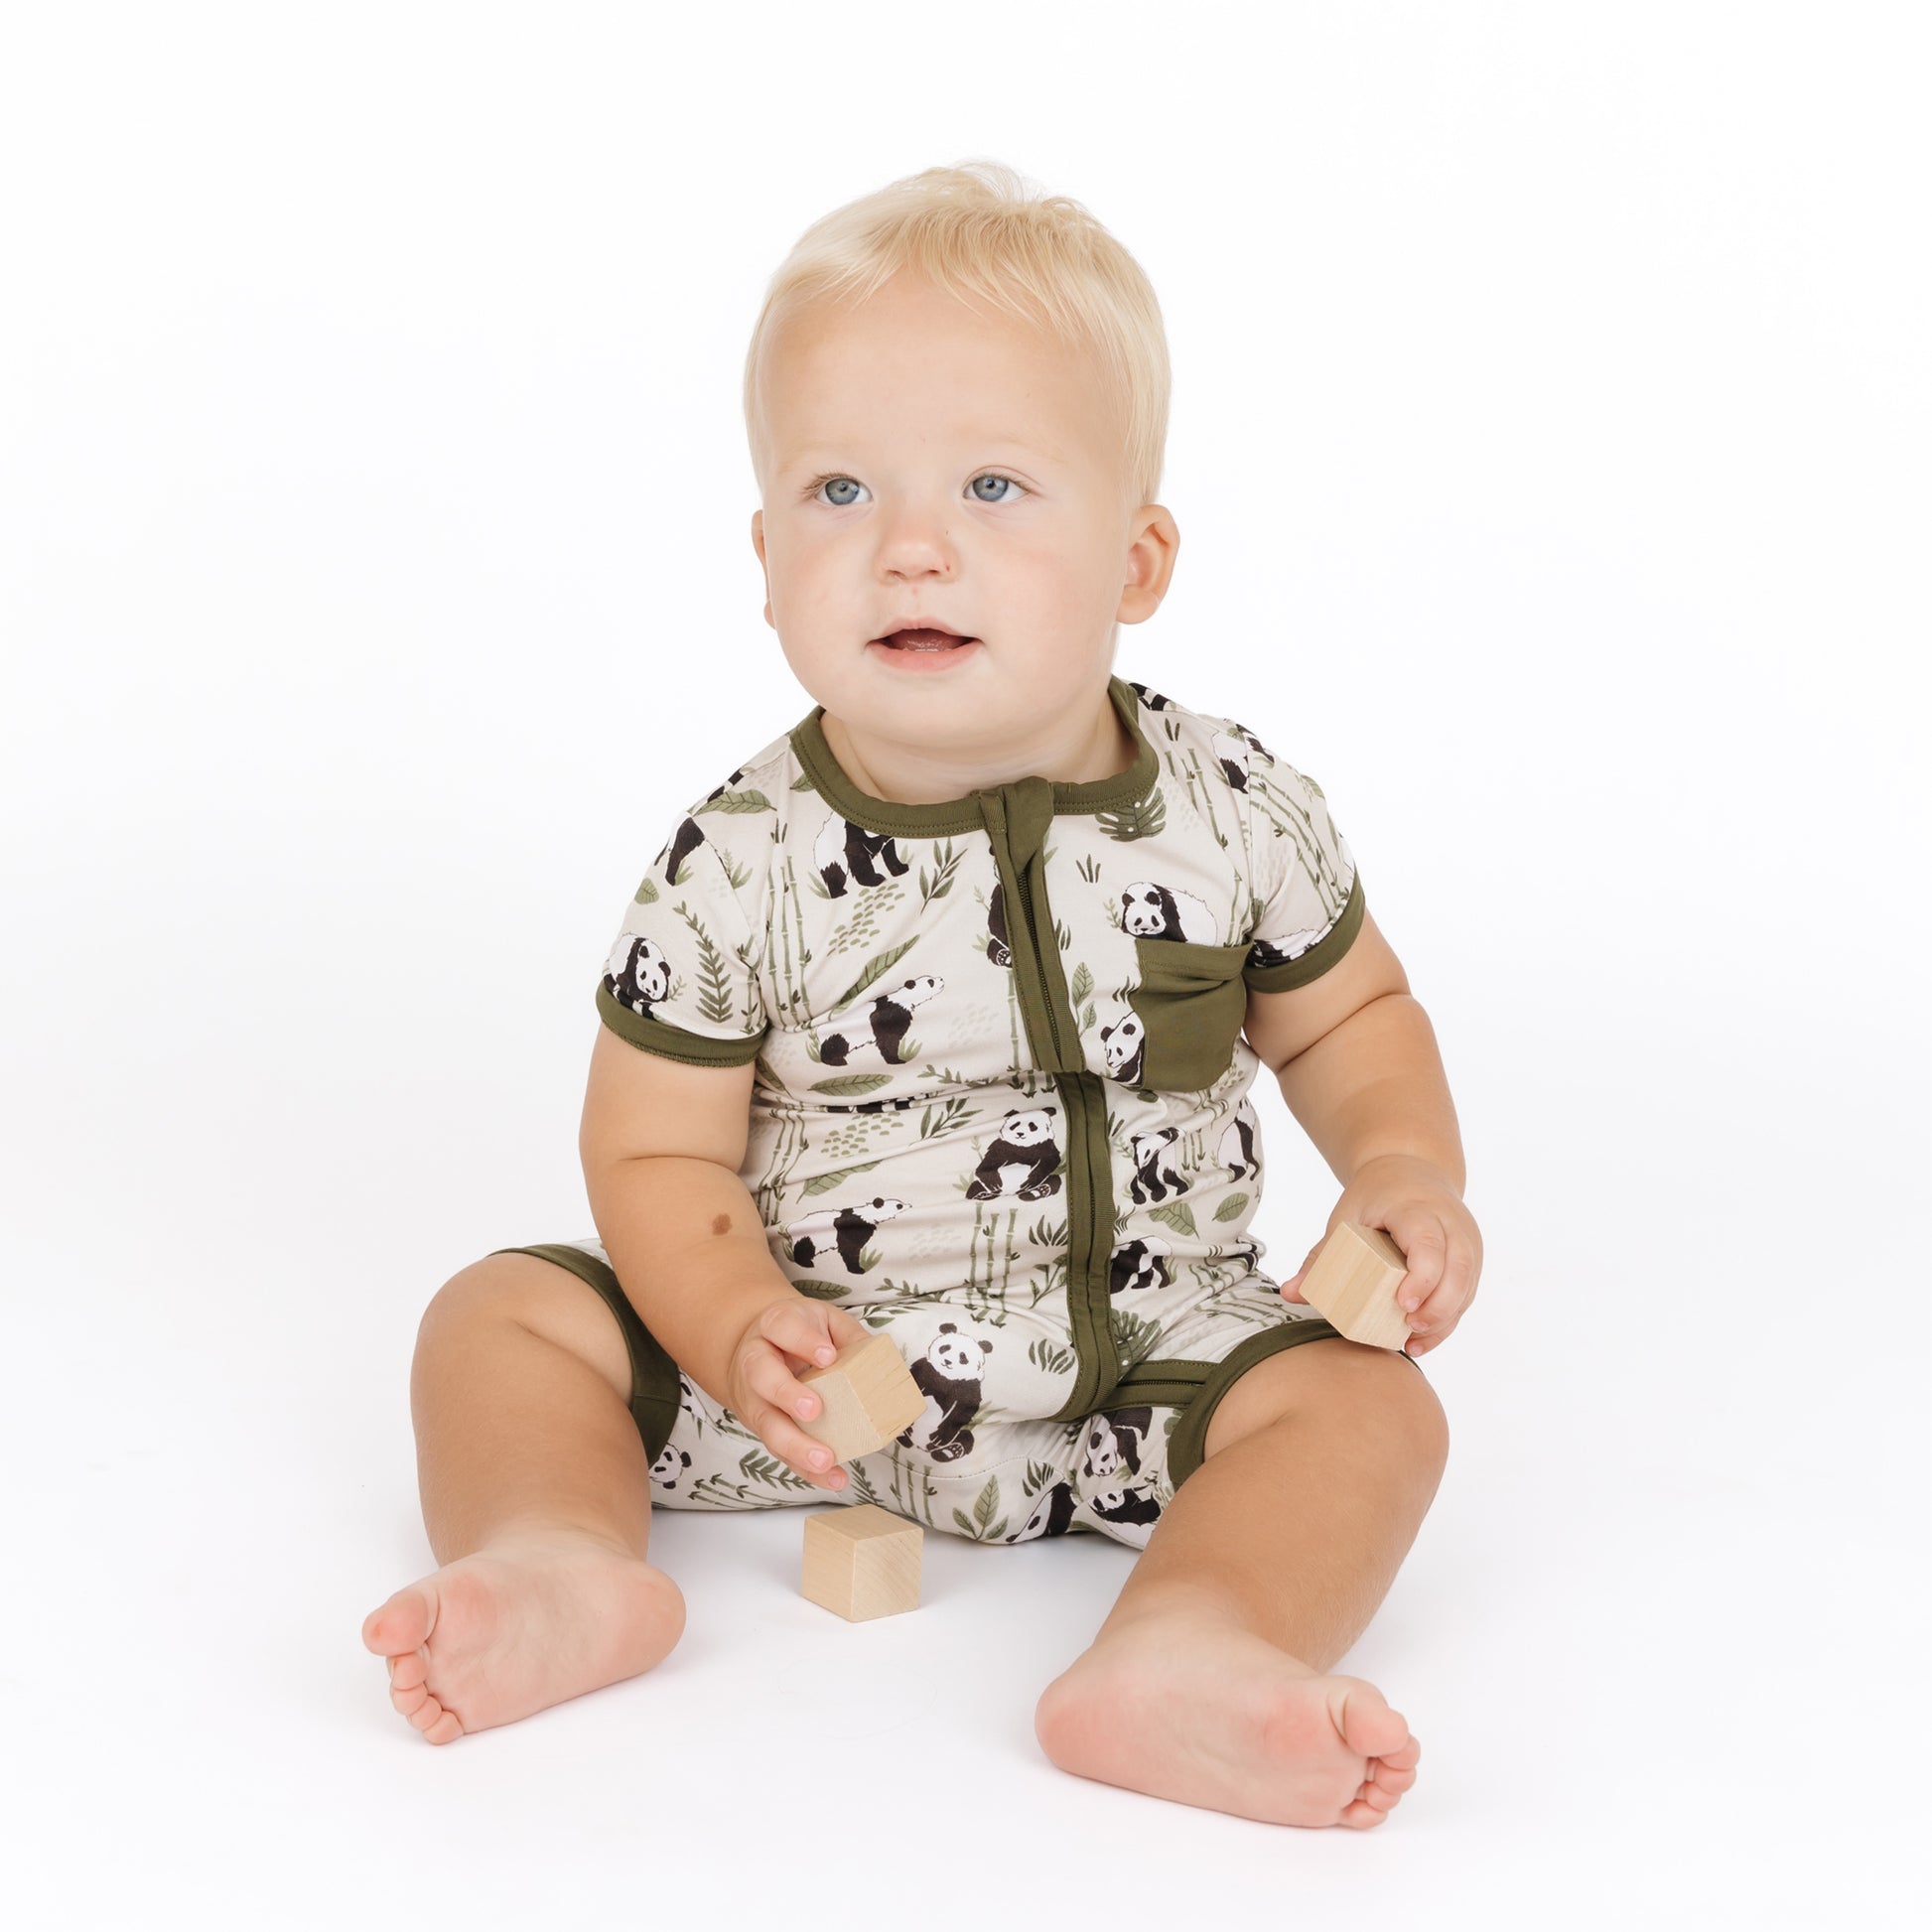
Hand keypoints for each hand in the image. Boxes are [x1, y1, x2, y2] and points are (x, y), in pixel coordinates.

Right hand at [725, 1294, 880, 1490]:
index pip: (782, 1328)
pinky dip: (804, 1467)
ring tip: (824, 1459)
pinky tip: (831, 1477)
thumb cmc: (798, 1332)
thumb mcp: (823, 1319)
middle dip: (787, 1395)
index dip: (803, 1342)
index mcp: (774, 1326)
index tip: (827, 1356)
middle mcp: (756, 1361)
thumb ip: (848, 1334)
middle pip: (762, 1377)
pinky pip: (779, 1451)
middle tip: (814, 1410)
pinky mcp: (762, 1427)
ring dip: (794, 1444)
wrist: (754, 1347)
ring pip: (766, 1423)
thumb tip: (879, 1358)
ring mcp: (755, 1398)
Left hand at [1278, 1154, 1482, 1357]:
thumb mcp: (1346, 1218)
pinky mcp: (1470, 1259)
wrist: (1410, 1172)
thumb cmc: (1376, 1197)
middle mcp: (1450, 1222)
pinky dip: (1448, 1319)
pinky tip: (1422, 1339)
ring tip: (1412, 1341)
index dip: (1421, 1277)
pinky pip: (1466, 1292)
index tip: (1403, 1305)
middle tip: (1408, 1329)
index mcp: (1417, 1208)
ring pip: (1467, 1284)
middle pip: (1458, 1268)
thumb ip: (1322, 1256)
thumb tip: (1290, 1293)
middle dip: (1438, 1305)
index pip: (1429, 1243)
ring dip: (1444, 1318)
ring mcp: (1466, 1240)